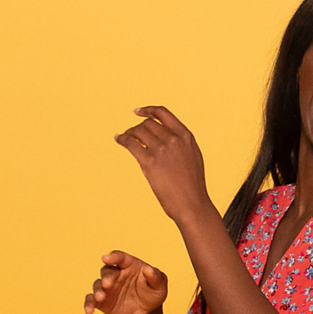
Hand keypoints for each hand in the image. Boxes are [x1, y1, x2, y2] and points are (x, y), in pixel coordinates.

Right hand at [83, 251, 168, 313]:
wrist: (148, 312)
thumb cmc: (154, 292)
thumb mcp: (160, 285)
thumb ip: (156, 276)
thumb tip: (149, 270)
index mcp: (129, 265)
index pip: (119, 258)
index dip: (113, 257)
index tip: (106, 258)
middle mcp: (116, 274)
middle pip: (107, 271)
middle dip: (106, 277)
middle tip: (108, 284)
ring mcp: (107, 287)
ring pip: (97, 285)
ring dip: (97, 290)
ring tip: (101, 298)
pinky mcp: (101, 301)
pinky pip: (91, 300)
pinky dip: (88, 304)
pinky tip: (89, 311)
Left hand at [115, 105, 215, 223]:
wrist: (192, 204)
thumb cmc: (193, 186)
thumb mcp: (194, 157)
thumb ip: (181, 144)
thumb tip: (165, 136)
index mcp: (186, 137)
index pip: (164, 113)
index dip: (148, 110)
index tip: (138, 112)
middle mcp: (174, 140)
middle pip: (148, 123)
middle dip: (138, 127)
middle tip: (132, 134)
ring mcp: (161, 150)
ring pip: (138, 131)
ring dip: (129, 133)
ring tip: (126, 138)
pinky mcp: (149, 161)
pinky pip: (130, 143)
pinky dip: (122, 139)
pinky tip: (118, 140)